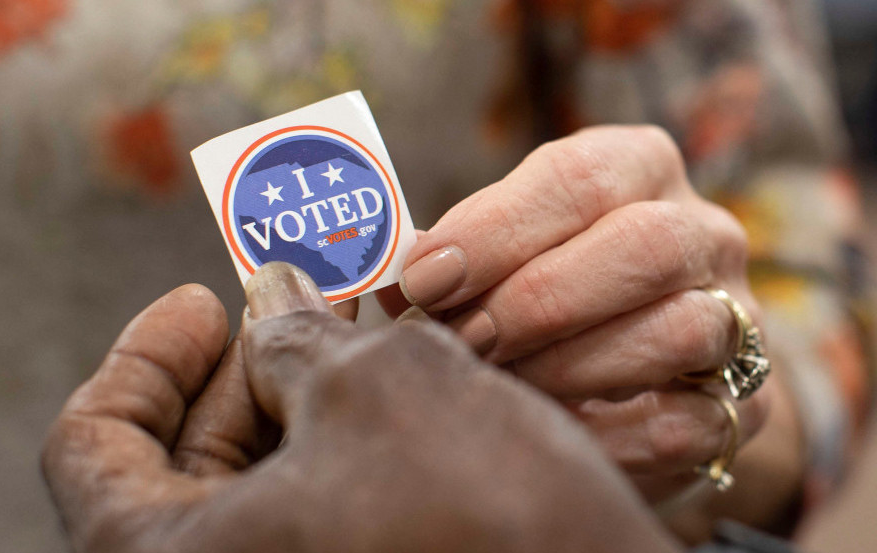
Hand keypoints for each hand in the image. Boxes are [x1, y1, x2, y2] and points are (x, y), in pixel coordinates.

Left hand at [42, 263, 679, 552]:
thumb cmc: (485, 518)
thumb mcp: (377, 388)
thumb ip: (296, 334)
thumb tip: (269, 296)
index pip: (94, 443)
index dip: (145, 356)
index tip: (200, 297)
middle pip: (181, 466)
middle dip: (246, 371)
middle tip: (303, 302)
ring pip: (261, 492)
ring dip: (302, 404)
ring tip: (359, 336)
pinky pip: (316, 520)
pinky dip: (340, 453)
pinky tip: (392, 396)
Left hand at [378, 126, 770, 501]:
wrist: (638, 372)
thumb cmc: (547, 290)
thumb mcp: (507, 250)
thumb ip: (461, 253)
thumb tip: (389, 273)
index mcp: (639, 169)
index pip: (578, 176)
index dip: (496, 228)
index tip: (424, 278)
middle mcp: (702, 233)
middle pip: (643, 245)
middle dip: (536, 298)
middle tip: (462, 338)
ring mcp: (736, 319)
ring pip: (675, 330)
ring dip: (568, 365)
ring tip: (499, 384)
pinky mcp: (745, 404)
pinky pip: (684, 422)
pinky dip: (605, 433)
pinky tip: (547, 430)